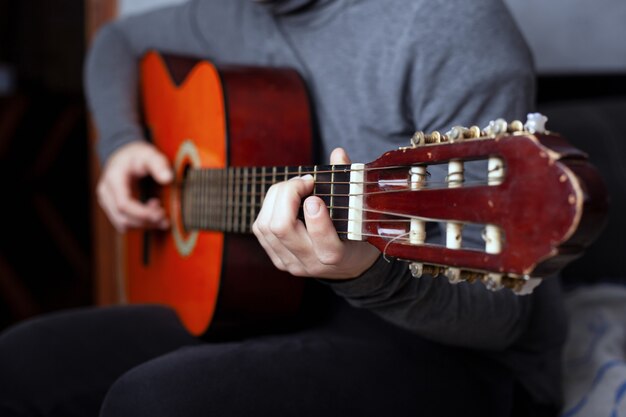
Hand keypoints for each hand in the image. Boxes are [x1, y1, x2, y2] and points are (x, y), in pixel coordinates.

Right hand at [97, 141, 172, 231]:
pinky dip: (139, 223)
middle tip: (165, 217)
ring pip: (122, 223)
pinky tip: (152, 212)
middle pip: (122, 218)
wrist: (124, 155)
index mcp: (113, 179)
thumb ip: (159, 164)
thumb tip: (168, 178)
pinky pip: (124, 222)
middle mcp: (106, 192)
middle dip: (145, 222)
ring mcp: (106, 201)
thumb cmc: (137, 155)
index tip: (160, 214)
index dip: (142, 213)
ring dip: (144, 224)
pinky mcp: (111, 207)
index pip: (123, 204)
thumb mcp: (150, 154)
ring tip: (160, 213)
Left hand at [252, 148, 379, 279]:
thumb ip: (350, 182)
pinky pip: (260, 230)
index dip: (317, 218)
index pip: (323, 243)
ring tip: (294, 187)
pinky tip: (283, 200)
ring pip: (266, 227)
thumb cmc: (357, 234)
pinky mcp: (278, 260)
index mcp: (337, 256)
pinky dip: (268, 208)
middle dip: (287, 194)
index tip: (316, 196)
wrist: (349, 266)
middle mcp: (310, 263)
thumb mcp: (360, 214)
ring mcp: (291, 264)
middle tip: (305, 181)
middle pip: (281, 228)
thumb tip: (337, 153)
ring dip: (275, 198)